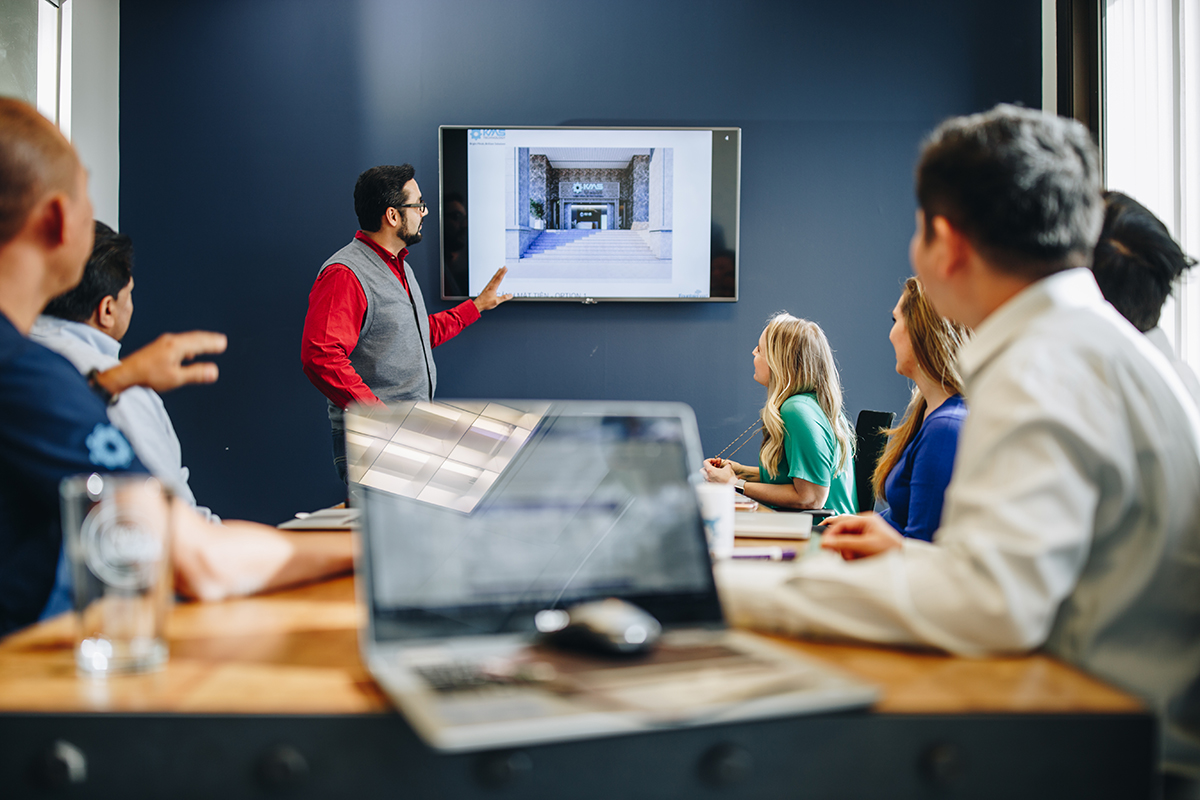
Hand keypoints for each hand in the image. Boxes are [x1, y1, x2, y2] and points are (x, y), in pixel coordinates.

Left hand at [97, 331, 226, 396]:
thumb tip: (214, 371)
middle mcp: (170, 341)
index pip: (199, 342)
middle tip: (220, 340)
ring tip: (208, 343)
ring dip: (198, 341)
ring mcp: (163, 343)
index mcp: (176, 346)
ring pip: (186, 339)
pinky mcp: (158, 347)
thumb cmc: (148, 376)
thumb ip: (195, 374)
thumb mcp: (175, 378)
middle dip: (208, 339)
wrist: (125, 373)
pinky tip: (188, 351)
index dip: (212, 343)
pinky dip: (189, 345)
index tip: (223, 343)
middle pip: (193, 337)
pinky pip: (179, 343)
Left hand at [473, 266, 513, 310]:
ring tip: (499, 269)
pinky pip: (491, 281)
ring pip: (493, 278)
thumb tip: (510, 295)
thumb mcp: (496, 301)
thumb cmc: (485, 303)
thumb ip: (504, 298)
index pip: (499, 279)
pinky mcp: (486, 289)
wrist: (478, 304)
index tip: (505, 268)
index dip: (503, 273)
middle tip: (503, 266)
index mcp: (493, 288)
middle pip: (496, 276)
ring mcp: (487, 287)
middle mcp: (490, 286)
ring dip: (497, 273)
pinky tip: (493, 278)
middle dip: (500, 271)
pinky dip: (493, 277)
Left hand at [703, 458, 736, 483]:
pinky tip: (716, 478)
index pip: (705, 462)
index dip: (710, 460)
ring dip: (708, 473)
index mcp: (710, 471)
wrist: (731, 488)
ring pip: (704, 475)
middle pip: (702, 469)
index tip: (716, 461)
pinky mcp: (709, 486)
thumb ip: (727, 465)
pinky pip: (707, 481)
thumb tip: (727, 464)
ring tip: (715, 472)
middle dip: (707, 467)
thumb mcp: (728, 469)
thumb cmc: (728, 479)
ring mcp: (708, 482)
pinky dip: (710, 478)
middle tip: (714, 467)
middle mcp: (707, 476)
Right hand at [819, 513, 903, 559]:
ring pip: (844, 540)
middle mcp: (864, 524)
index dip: (830, 533)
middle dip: (838, 543)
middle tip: (834, 552)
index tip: (823, 544)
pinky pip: (851, 547)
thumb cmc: (891, 550)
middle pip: (841, 530)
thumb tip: (826, 542)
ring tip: (853, 558)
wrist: (905, 560)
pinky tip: (856, 559)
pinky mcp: (865, 544)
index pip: (840, 522)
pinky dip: (850, 554)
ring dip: (846, 551)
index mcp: (865, 519)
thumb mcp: (865, 546)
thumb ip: (844, 543)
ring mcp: (864, 534)